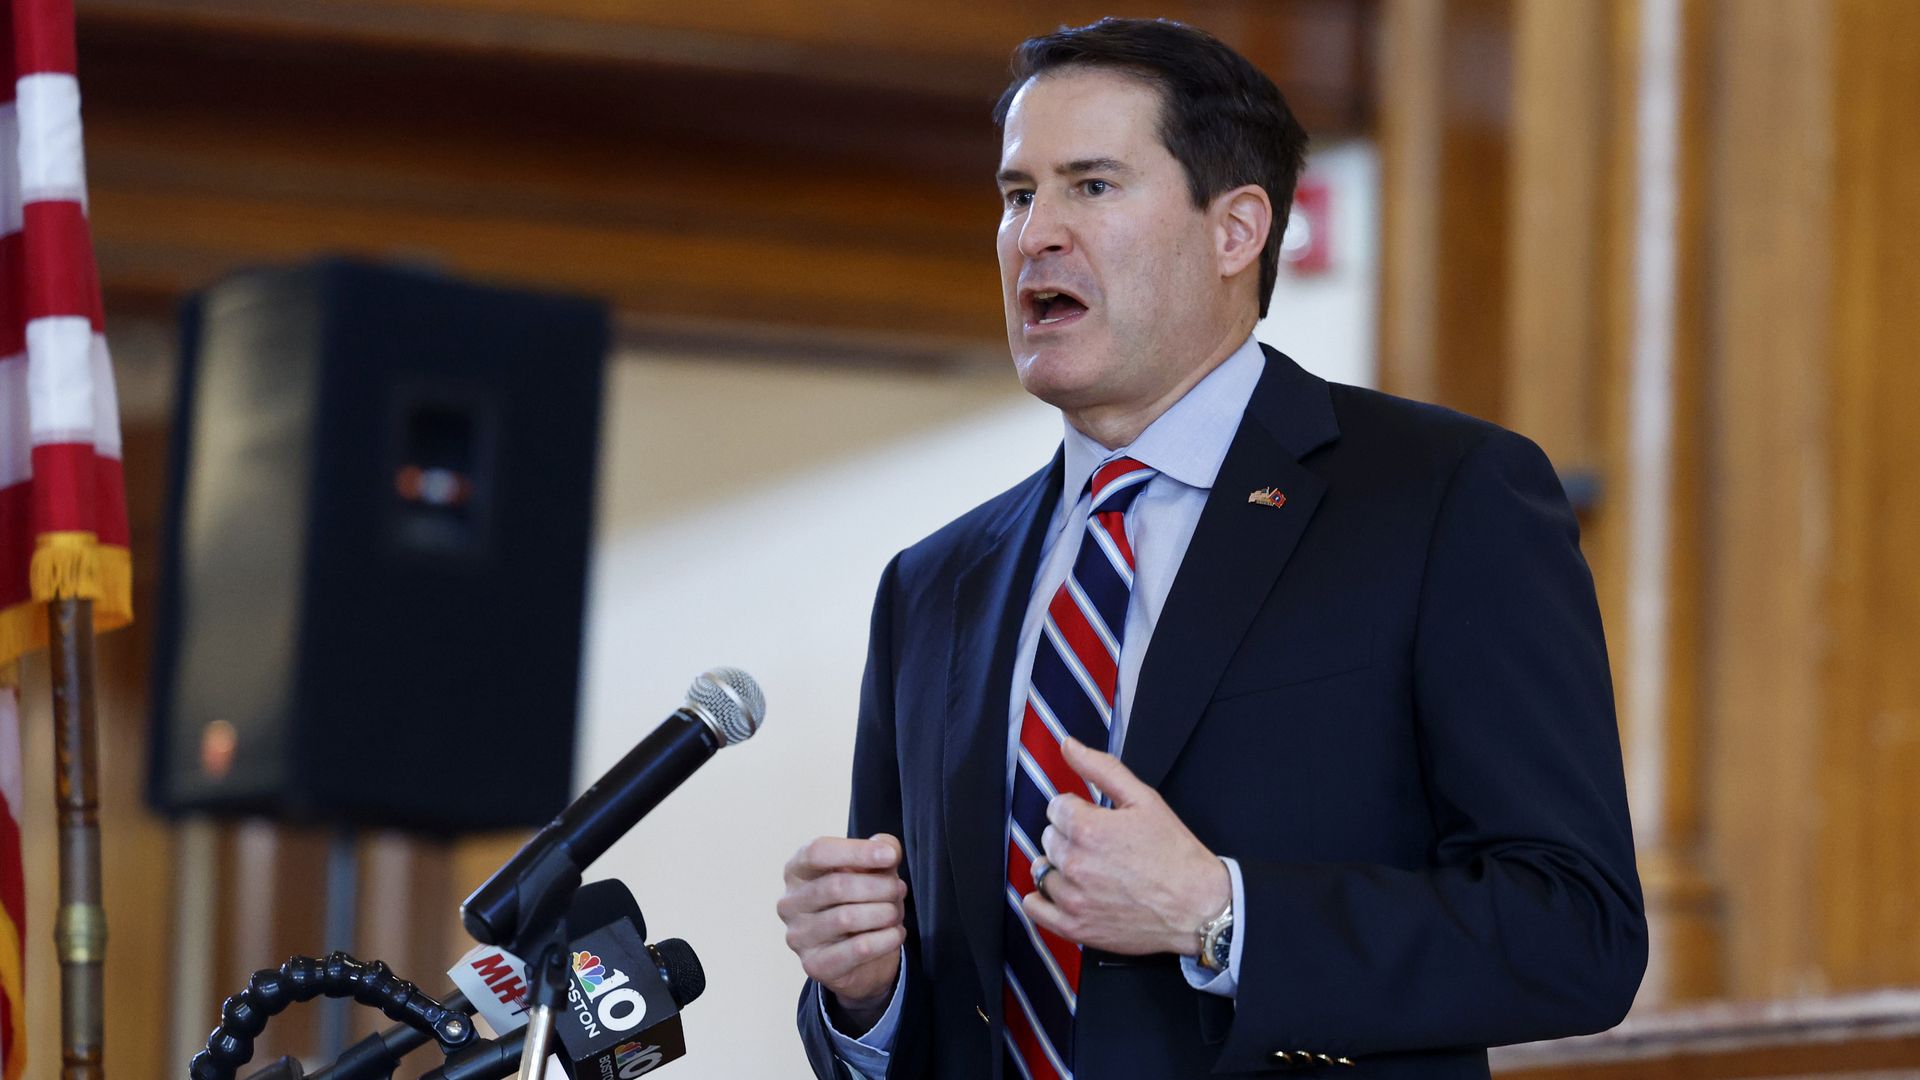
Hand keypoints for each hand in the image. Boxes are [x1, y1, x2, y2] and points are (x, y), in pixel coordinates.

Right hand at [779, 833, 907, 1030]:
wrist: (860, 957)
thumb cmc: (861, 901)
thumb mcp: (872, 870)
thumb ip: (881, 851)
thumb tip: (887, 848)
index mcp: (796, 870)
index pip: (817, 852)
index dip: (856, 851)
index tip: (890, 856)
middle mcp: (789, 903)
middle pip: (836, 885)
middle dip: (879, 886)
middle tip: (899, 889)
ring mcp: (798, 936)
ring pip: (847, 918)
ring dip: (884, 913)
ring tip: (895, 913)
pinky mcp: (814, 965)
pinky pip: (858, 948)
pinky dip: (885, 939)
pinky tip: (895, 933)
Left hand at [1022, 737, 1229, 956]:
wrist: (1198, 907)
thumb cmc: (1174, 852)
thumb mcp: (1144, 799)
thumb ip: (1101, 768)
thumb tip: (1068, 744)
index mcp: (1087, 828)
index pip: (1056, 807)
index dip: (1078, 810)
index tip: (1097, 820)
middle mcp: (1074, 863)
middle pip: (1048, 837)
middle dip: (1069, 836)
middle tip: (1101, 846)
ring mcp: (1072, 898)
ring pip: (1042, 869)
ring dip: (1059, 866)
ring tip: (1091, 870)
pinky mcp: (1075, 927)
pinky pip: (1034, 908)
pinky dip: (1040, 899)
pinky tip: (1061, 892)